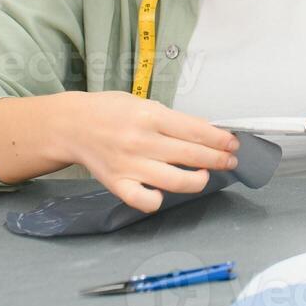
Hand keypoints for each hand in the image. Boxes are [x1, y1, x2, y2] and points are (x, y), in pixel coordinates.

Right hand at [56, 91, 239, 212]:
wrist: (72, 125)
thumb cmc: (110, 111)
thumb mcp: (144, 104)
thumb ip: (172, 119)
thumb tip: (205, 132)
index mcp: (151, 116)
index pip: (196, 130)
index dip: (219, 139)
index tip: (233, 143)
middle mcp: (142, 141)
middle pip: (191, 155)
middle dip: (218, 159)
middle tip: (230, 161)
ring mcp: (129, 165)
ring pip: (175, 180)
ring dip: (198, 180)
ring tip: (204, 175)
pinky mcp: (117, 184)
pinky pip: (144, 201)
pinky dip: (158, 200)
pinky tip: (164, 192)